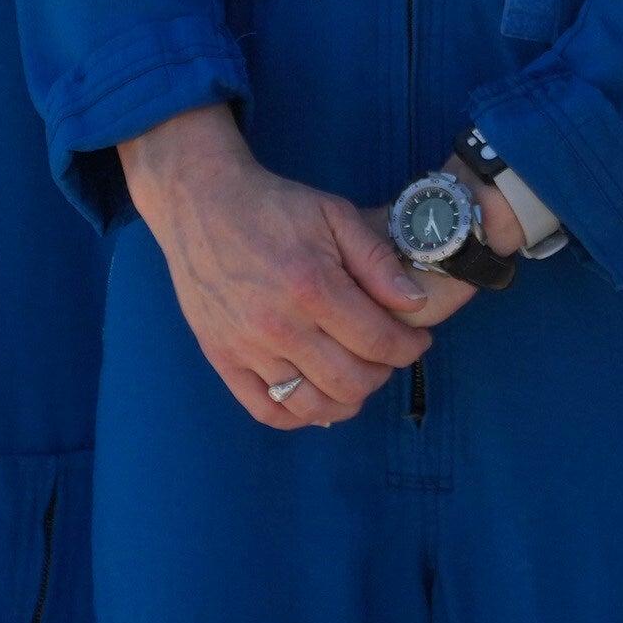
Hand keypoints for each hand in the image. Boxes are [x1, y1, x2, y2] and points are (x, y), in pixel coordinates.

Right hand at [119, 106, 463, 429]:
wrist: (204, 205)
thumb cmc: (274, 207)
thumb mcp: (336, 215)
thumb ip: (378, 262)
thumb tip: (417, 303)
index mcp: (312, 287)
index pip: (377, 342)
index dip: (409, 348)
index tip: (418, 341)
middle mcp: (278, 326)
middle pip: (349, 381)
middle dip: (383, 374)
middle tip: (389, 355)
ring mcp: (246, 347)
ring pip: (311, 404)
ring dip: (347, 401)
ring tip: (360, 379)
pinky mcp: (221, 358)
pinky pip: (265, 410)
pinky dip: (299, 417)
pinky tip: (318, 400)